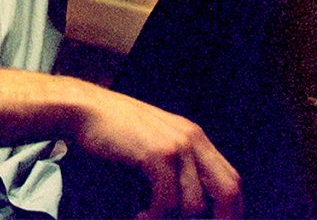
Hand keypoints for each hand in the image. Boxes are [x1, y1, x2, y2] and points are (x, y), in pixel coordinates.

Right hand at [73, 89, 243, 218]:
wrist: (84, 108)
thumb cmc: (113, 130)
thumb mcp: (153, 141)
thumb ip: (174, 164)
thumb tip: (187, 204)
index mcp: (194, 137)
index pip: (231, 179)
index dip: (231, 211)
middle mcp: (191, 139)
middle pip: (228, 190)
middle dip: (222, 219)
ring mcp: (176, 146)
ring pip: (195, 204)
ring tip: (149, 219)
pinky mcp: (156, 154)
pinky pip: (168, 201)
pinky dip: (155, 217)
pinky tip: (140, 216)